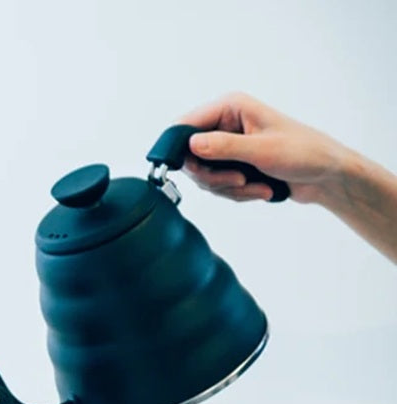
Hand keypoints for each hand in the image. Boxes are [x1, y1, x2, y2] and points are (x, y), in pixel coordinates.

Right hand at [177, 92, 347, 204]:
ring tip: (257, 186)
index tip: (190, 170)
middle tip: (238, 182)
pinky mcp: (233, 165)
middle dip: (214, 177)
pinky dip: (238, 194)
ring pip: (205, 176)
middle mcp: (225, 124)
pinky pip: (218, 186)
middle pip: (191, 157)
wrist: (325, 175)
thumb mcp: (261, 150)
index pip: (185, 125)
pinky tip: (261, 189)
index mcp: (231, 108)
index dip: (180, 150)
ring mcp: (228, 147)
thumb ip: (223, 147)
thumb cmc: (303, 152)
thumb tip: (190, 145)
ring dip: (230, 189)